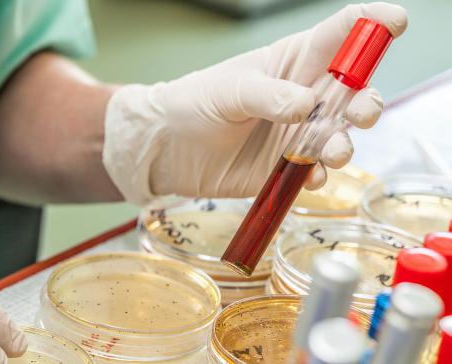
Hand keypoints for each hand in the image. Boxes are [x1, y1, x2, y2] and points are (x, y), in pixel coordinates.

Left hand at [103, 2, 407, 204]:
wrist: (169, 148)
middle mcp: (305, 95)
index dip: (372, 24)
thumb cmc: (195, 103)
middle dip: (367, 101)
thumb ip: (268, 95)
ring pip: (342, 135)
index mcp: (293, 62)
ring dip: (346, 144)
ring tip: (330, 151)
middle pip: (355, 92)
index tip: (394, 22)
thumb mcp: (229, 90)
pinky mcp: (287, 165)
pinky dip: (319, 175)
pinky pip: (317, 171)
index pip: (341, 34)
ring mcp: (298, 132)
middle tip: (358, 112)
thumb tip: (307, 106)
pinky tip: (308, 177)